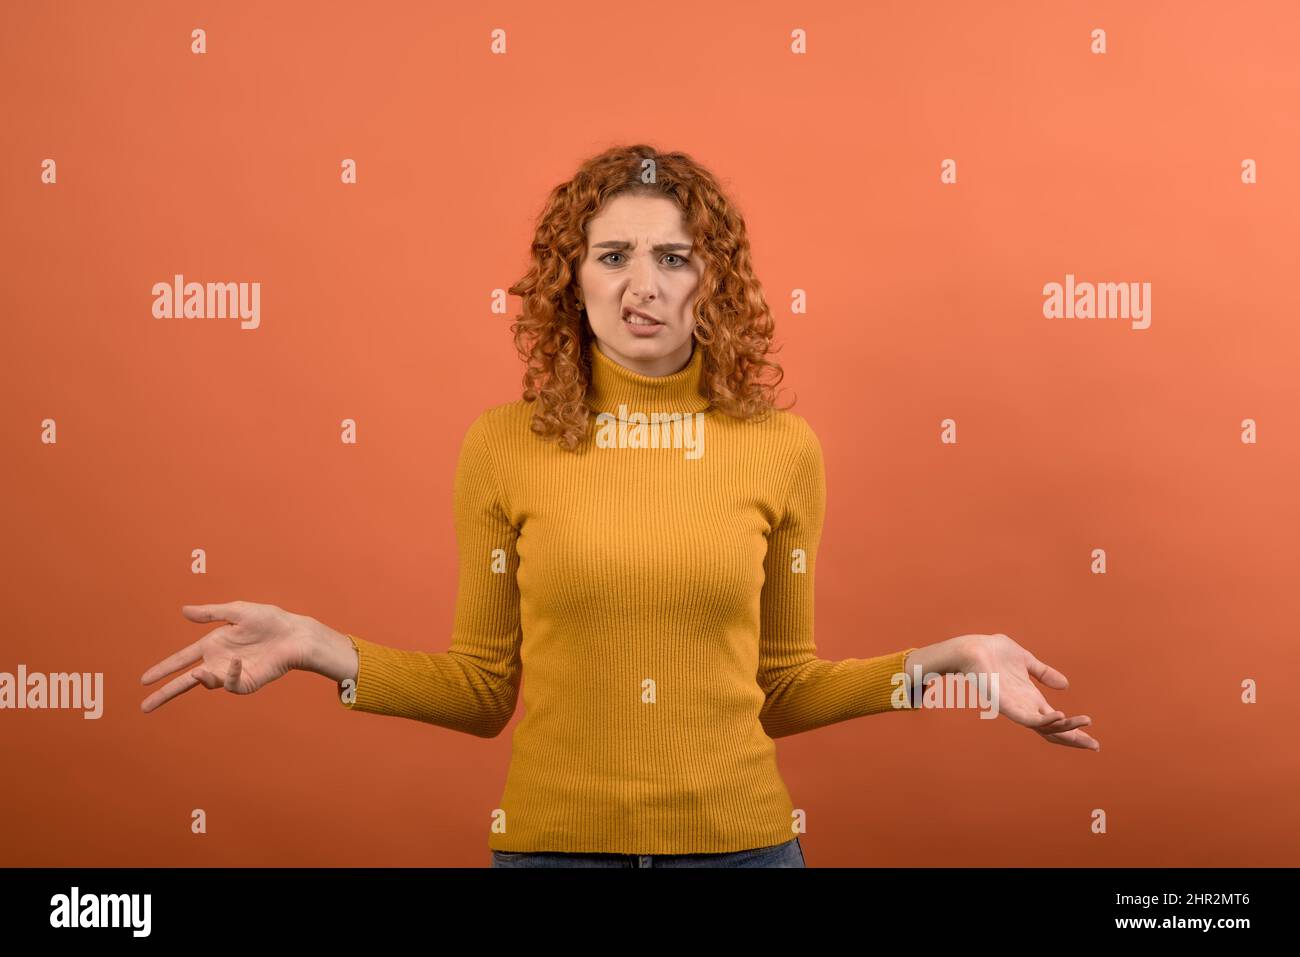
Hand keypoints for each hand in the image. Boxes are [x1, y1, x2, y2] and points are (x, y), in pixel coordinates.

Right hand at [140, 601, 310, 712]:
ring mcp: (231, 674)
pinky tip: (237, 661)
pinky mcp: (247, 683)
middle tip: (145, 707)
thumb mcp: (236, 611)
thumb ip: (210, 613)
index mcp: (212, 645)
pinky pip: (231, 684)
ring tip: (200, 672)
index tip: (144, 679)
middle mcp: (218, 661)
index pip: (181, 660)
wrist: (294, 634)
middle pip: (185, 681)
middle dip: (165, 693)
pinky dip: (229, 674)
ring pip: (207, 684)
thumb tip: (183, 611)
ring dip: (202, 679)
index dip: (163, 669)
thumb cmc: (268, 620)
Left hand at [960, 633, 1099, 750]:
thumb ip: (1045, 673)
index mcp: (1031, 699)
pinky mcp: (1005, 705)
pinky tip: (1060, 715)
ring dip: (1065, 728)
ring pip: (1044, 727)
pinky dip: (1044, 720)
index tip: (1093, 740)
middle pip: (1053, 731)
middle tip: (1095, 746)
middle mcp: (1025, 707)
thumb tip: (1066, 685)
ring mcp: (1015, 708)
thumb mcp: (1027, 661)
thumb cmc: (994, 652)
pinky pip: (1027, 719)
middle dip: (1074, 739)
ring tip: (1084, 723)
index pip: (1056, 722)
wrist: (972, 648)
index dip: (1074, 730)